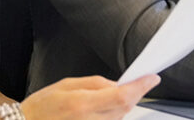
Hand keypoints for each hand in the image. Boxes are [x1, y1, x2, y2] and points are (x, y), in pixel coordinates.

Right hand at [19, 74, 159, 119]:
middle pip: (125, 108)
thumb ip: (95, 83)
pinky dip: (113, 116)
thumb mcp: (66, 84)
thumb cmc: (40, 108)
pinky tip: (104, 110)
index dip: (141, 86)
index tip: (152, 78)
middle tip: (137, 83)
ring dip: (123, 107)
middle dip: (134, 94)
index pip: (122, 95)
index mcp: (82, 104)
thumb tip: (117, 84)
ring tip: (108, 98)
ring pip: (120, 119)